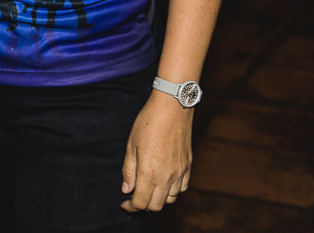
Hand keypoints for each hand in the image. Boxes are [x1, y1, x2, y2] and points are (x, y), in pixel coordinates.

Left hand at [120, 92, 193, 211]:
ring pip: (170, 199)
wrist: (172, 107)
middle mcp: (167, 176)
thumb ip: (129, 170)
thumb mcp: (131, 145)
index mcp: (149, 172)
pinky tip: (164, 181)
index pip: (141, 203)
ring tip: (149, 188)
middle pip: (156, 206)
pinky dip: (172, 190)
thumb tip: (127, 189)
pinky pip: (182, 188)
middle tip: (135, 196)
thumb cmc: (148, 122)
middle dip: (143, 205)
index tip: (125, 203)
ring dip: (158, 198)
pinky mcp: (188, 166)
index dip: (131, 207)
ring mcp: (180, 172)